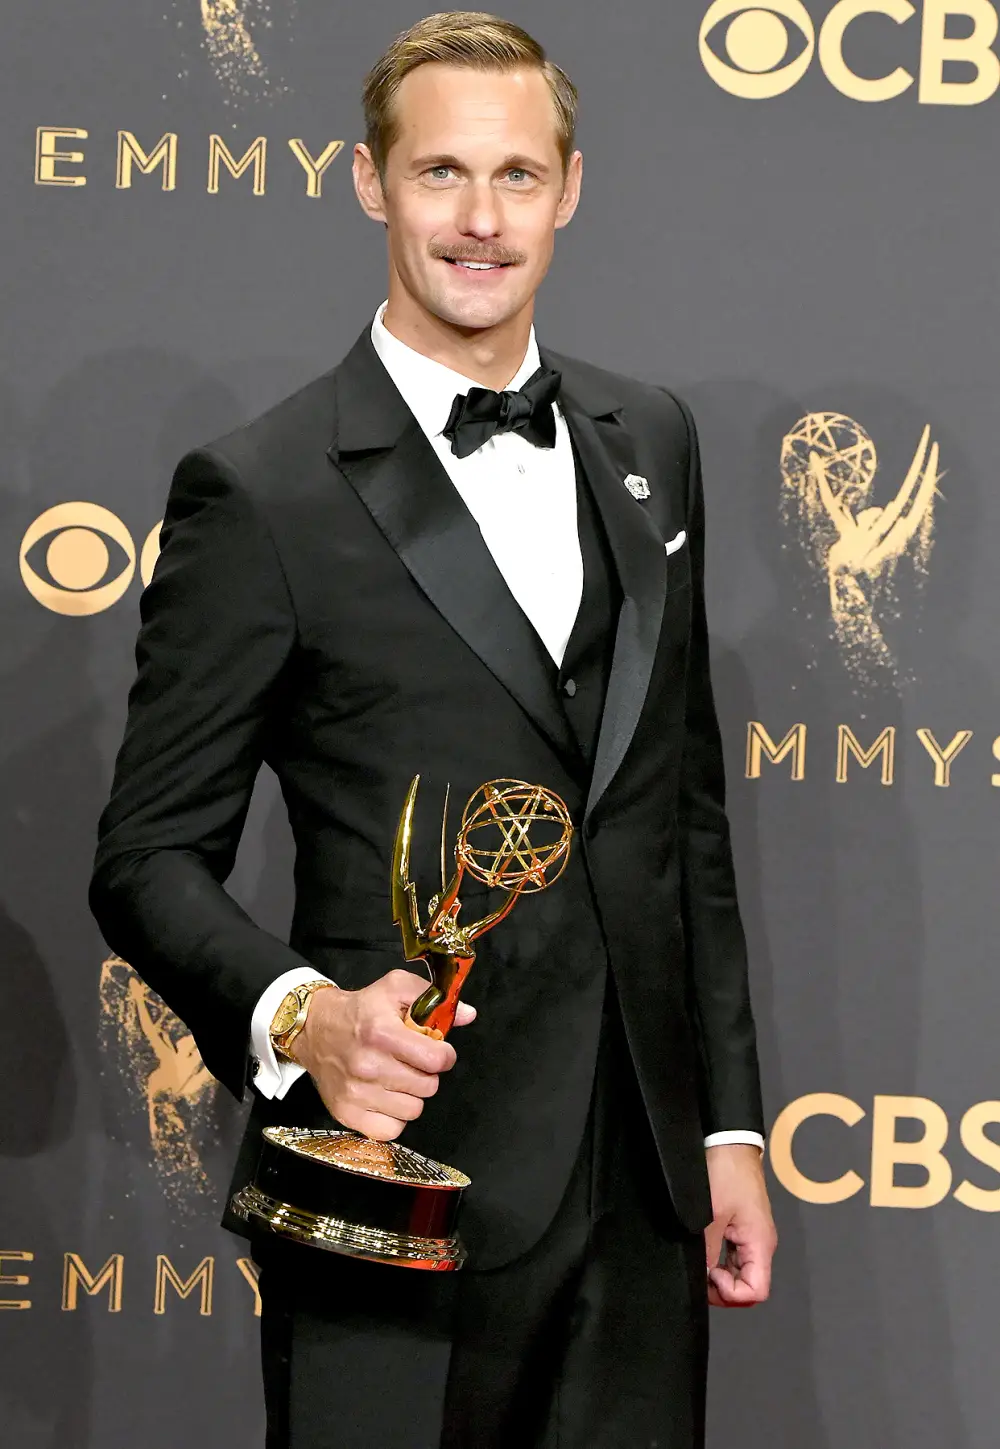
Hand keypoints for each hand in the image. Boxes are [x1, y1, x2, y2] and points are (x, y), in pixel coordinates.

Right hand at [292, 970, 476, 1140]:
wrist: (315, 1029)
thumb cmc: (361, 1009)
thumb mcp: (395, 987)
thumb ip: (434, 997)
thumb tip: (468, 1015)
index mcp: (382, 1033)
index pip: (436, 1059)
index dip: (444, 1055)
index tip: (436, 1050)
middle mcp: (368, 1065)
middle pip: (428, 1087)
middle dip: (427, 1073)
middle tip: (412, 1062)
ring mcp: (357, 1093)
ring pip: (413, 1110)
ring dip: (411, 1095)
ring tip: (397, 1077)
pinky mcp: (347, 1113)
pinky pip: (392, 1130)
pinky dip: (394, 1117)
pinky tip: (386, 1096)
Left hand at [704, 1144, 776, 1307]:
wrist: (728, 1143)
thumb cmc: (727, 1171)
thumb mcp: (711, 1215)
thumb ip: (708, 1251)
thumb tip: (701, 1277)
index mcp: (761, 1243)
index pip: (756, 1291)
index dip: (731, 1293)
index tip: (710, 1276)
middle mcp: (760, 1243)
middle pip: (748, 1286)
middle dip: (722, 1289)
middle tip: (699, 1273)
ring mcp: (751, 1236)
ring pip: (739, 1273)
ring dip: (719, 1275)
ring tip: (699, 1261)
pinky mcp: (741, 1228)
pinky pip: (733, 1257)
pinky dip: (718, 1260)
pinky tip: (703, 1250)